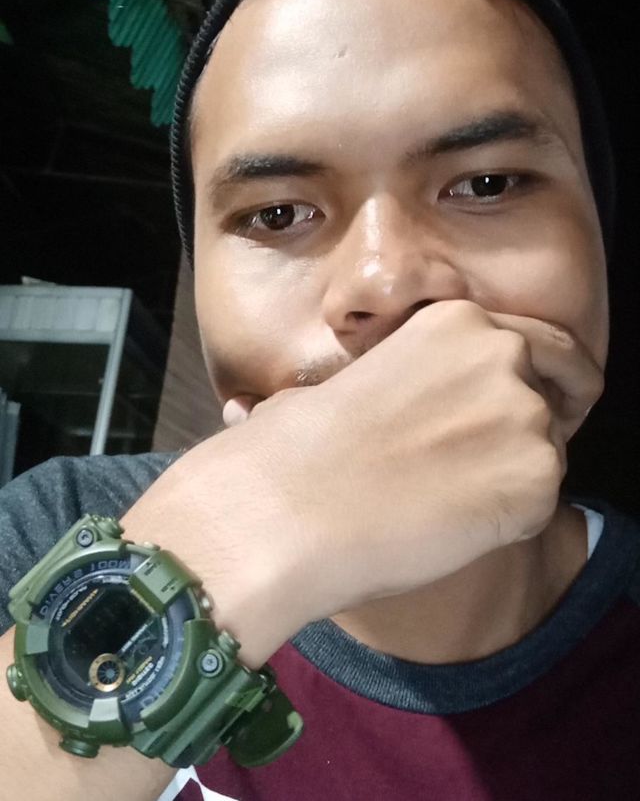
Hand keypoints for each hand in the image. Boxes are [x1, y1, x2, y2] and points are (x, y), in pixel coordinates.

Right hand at [126, 301, 602, 666]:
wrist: (288, 505)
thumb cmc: (295, 446)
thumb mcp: (354, 381)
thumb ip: (407, 381)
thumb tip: (401, 407)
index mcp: (455, 321)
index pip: (533, 346)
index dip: (538, 379)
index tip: (539, 404)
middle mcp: (503, 354)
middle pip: (547, 396)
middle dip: (527, 428)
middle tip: (491, 465)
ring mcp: (525, 414)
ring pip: (544, 453)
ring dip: (509, 477)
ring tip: (444, 503)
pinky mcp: (536, 479)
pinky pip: (540, 504)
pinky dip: (507, 521)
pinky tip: (450, 526)